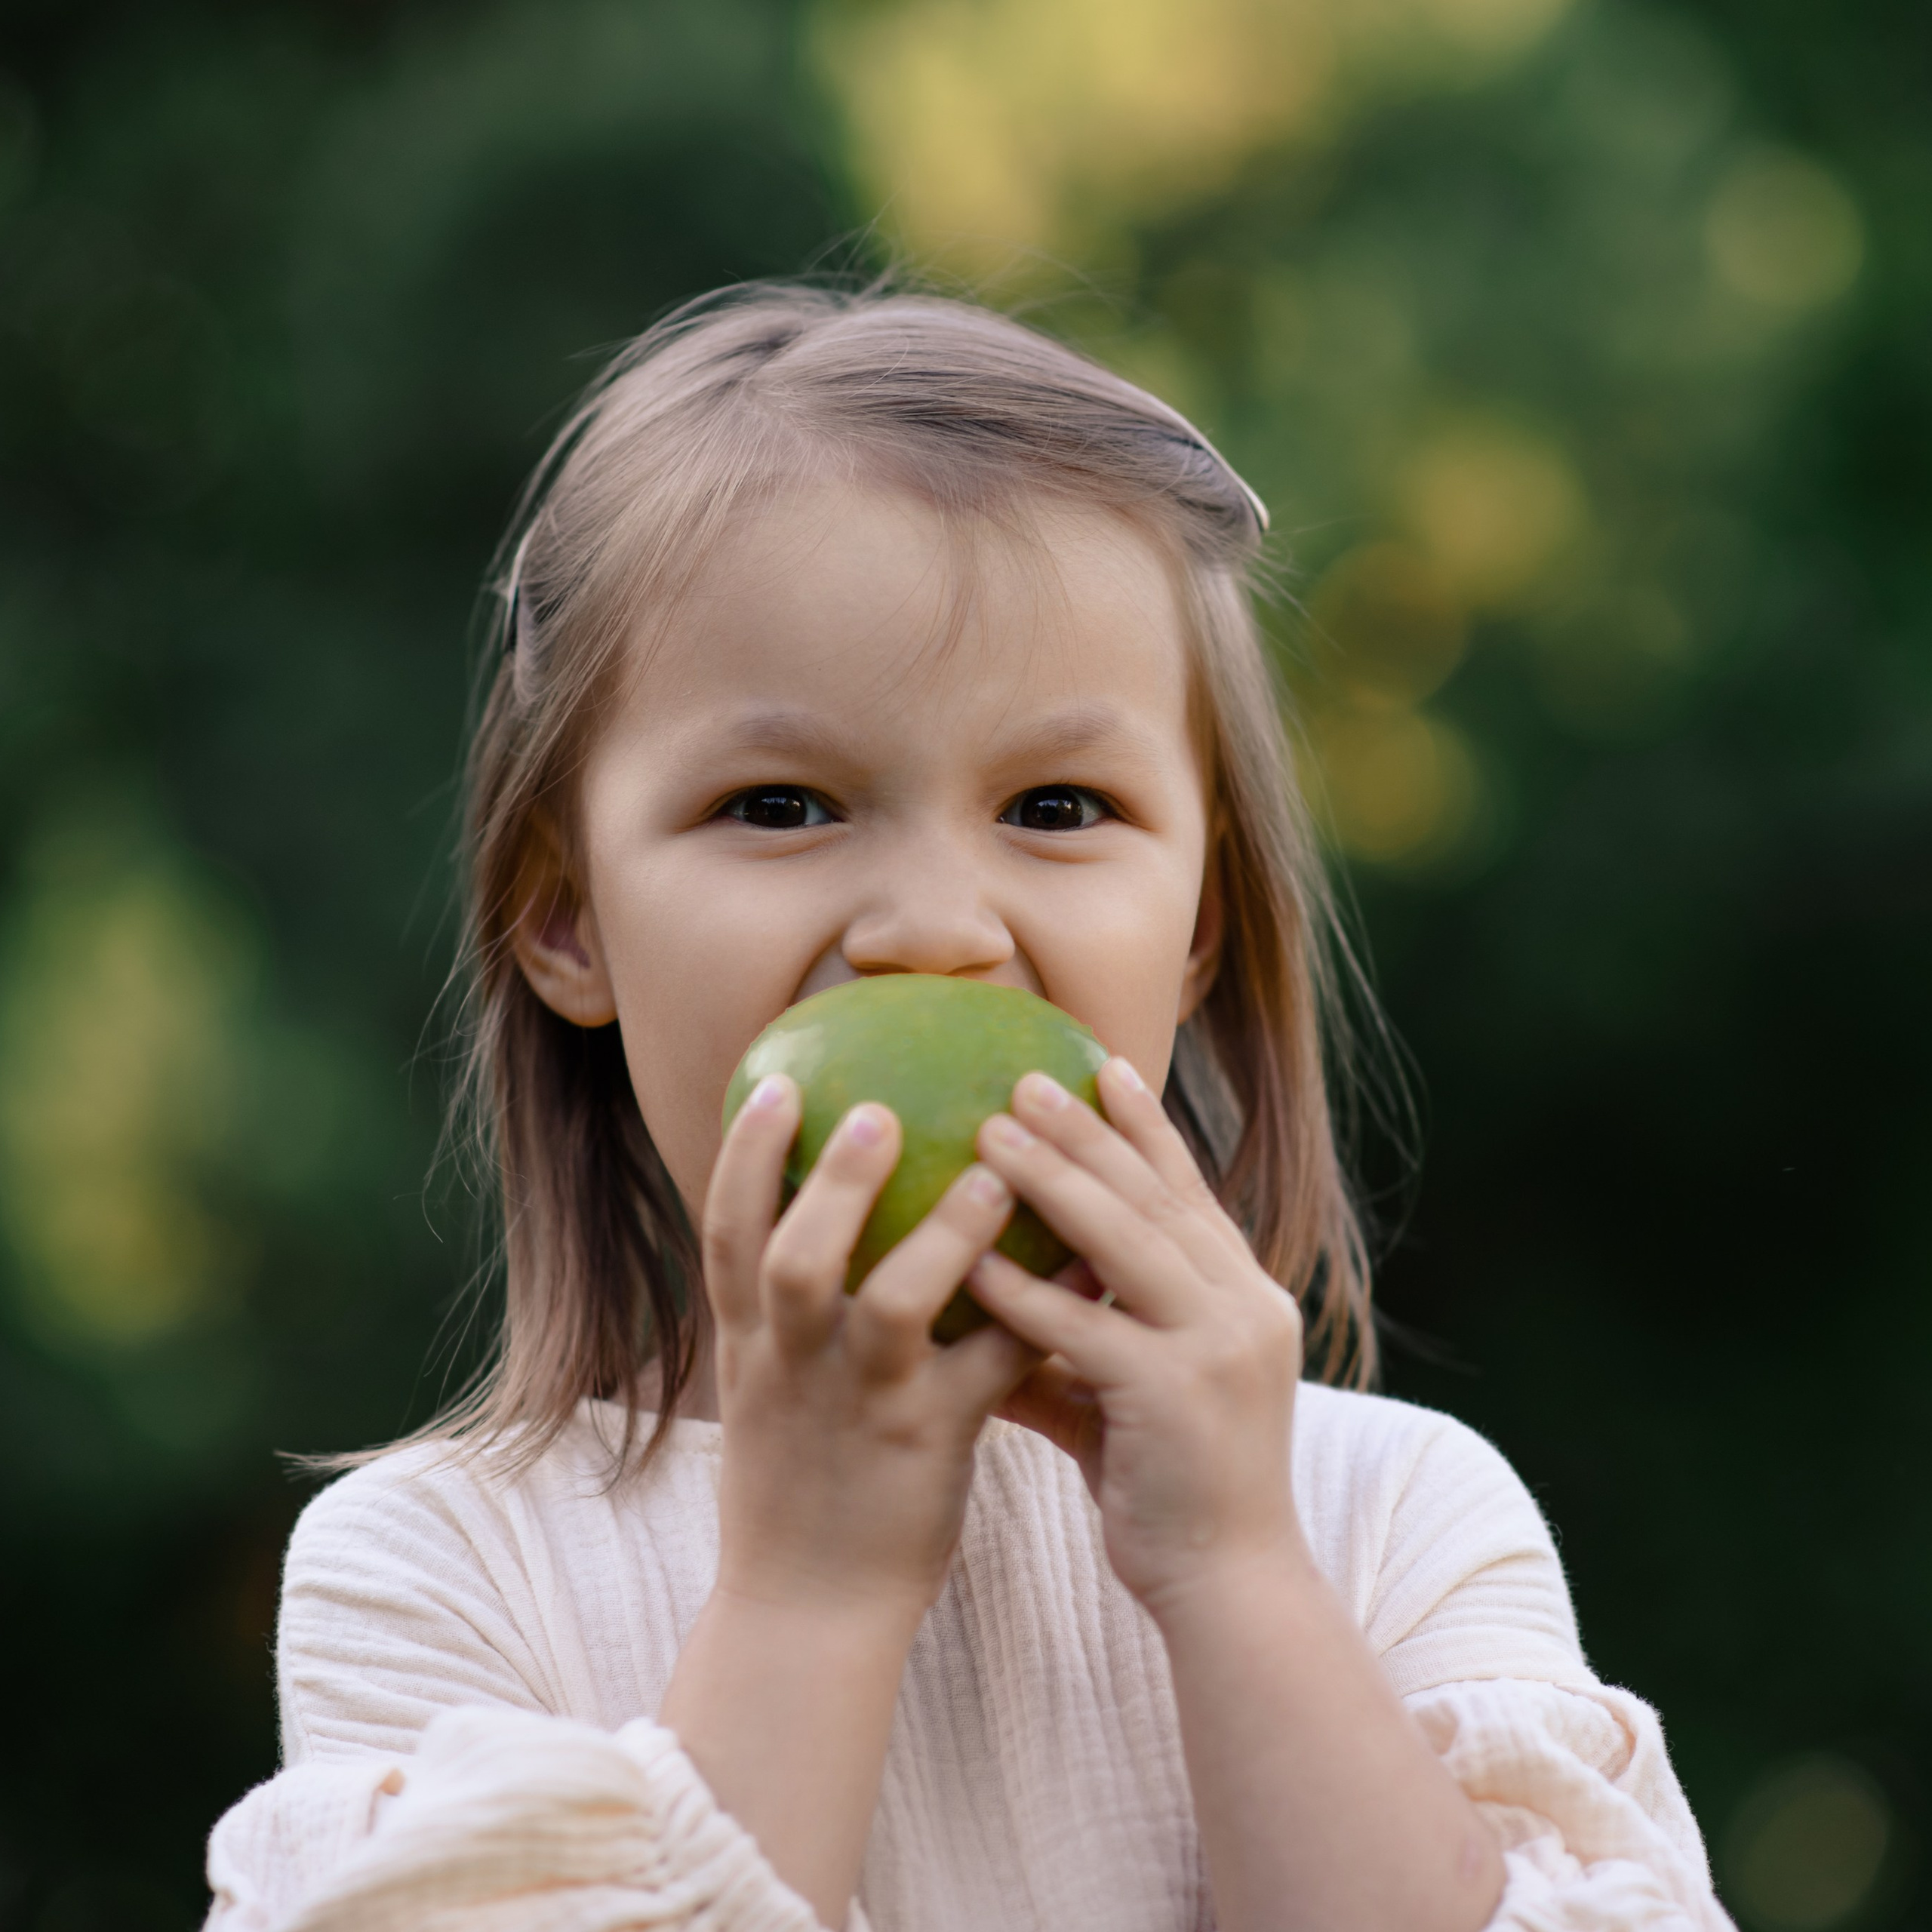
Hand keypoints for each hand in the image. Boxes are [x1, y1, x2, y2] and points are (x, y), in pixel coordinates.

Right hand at [701, 1073, 1039, 1623]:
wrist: (807, 1610)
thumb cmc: (797, 1484)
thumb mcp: (765, 1387)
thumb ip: (783, 1310)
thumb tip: (813, 1216)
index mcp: (750, 1344)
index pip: (725, 1233)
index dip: (745, 1155)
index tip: (779, 1084)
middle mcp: (795, 1366)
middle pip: (795, 1257)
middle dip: (831, 1181)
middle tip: (879, 1108)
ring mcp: (864, 1405)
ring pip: (893, 1307)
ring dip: (944, 1235)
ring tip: (997, 1176)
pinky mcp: (929, 1443)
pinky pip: (993, 1364)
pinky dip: (1037, 1308)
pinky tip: (1084, 1259)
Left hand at [967, 1058, 1309, 1616]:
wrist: (1232, 1588)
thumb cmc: (1172, 1488)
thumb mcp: (1127, 1392)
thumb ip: (1070, 1337)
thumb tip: (987, 1290)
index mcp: (1243, 1297)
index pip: (1187, 1190)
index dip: (1144, 1125)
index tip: (1098, 1064)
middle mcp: (1244, 1307)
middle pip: (1153, 1197)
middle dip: (1086, 1130)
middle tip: (1022, 1075)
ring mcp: (1217, 1349)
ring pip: (1124, 1242)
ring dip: (1053, 1181)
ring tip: (990, 1131)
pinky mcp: (1175, 1398)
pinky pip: (1084, 1329)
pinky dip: (1024, 1293)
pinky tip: (969, 1260)